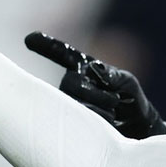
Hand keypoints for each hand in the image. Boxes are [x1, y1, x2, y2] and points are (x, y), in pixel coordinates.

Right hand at [25, 32, 165, 138]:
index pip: (62, 53)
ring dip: (97, 110)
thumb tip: (96, 70)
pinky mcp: (70, 120)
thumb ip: (114, 75)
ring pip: (72, 103)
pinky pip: (74, 120)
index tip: (30, 39)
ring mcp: (68, 101)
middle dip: (95, 94)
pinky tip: (107, 122)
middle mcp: (72, 82)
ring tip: (113, 113)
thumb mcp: (128, 82)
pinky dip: (95, 121)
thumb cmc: (130, 98)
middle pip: (70, 84)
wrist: (135, 127)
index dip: (47, 46)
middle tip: (115, 100)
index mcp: (83, 67)